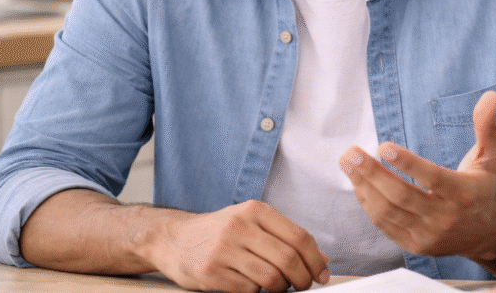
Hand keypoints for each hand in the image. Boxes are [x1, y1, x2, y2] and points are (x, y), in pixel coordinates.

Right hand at [140, 200, 329, 291]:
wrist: (173, 238)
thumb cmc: (220, 232)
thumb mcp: (252, 223)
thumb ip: (285, 237)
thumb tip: (321, 258)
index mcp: (255, 211)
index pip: (299, 237)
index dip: (316, 259)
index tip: (322, 273)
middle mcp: (240, 226)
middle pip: (287, 258)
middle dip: (303, 277)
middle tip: (304, 285)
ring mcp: (224, 249)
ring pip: (270, 277)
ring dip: (281, 288)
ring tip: (280, 287)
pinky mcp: (210, 272)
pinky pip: (248, 290)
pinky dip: (258, 292)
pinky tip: (255, 287)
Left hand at [339, 90, 495, 258]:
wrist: (489, 233)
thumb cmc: (486, 186)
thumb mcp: (493, 155)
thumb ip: (487, 126)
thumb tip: (490, 96)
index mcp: (463, 192)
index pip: (432, 178)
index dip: (407, 163)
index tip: (383, 146)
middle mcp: (446, 217)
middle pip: (402, 196)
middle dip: (372, 173)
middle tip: (351, 153)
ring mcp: (429, 235)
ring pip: (388, 212)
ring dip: (364, 187)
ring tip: (348, 163)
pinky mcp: (416, 245)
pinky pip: (386, 225)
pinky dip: (368, 204)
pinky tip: (359, 184)